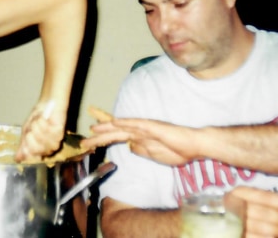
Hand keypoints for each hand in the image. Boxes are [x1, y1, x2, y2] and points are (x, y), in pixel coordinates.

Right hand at [15, 100, 66, 161]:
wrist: (49, 103)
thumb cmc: (38, 117)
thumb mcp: (26, 131)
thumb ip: (23, 145)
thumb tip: (16, 159)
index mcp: (40, 150)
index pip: (32, 156)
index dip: (27, 145)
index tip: (27, 134)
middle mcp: (48, 148)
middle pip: (36, 149)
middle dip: (31, 135)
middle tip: (33, 125)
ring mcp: (55, 141)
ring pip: (42, 140)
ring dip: (37, 128)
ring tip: (38, 120)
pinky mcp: (60, 133)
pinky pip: (48, 132)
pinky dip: (43, 123)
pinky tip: (44, 118)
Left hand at [81, 117, 197, 165]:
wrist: (195, 145)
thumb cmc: (178, 150)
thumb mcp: (155, 155)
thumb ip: (142, 150)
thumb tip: (129, 146)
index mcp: (140, 138)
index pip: (117, 136)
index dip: (103, 137)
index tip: (90, 140)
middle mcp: (140, 131)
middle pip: (115, 132)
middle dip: (99, 136)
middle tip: (83, 141)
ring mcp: (146, 128)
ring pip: (122, 127)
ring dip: (106, 128)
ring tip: (92, 129)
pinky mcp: (153, 126)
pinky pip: (136, 124)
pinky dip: (124, 122)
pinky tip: (114, 122)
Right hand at [230, 186, 277, 237]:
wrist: (215, 219)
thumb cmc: (238, 207)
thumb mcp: (246, 198)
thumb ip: (264, 201)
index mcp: (240, 193)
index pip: (266, 197)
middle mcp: (236, 206)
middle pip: (266, 213)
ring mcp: (234, 222)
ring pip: (262, 227)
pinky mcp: (234, 234)